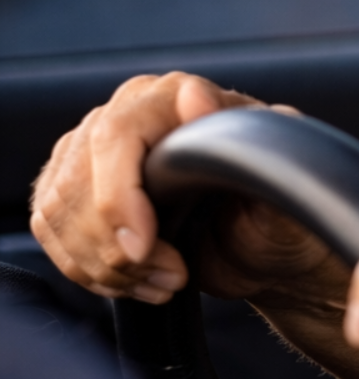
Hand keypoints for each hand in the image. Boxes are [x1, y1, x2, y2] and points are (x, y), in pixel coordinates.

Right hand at [30, 72, 341, 307]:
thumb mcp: (287, 177)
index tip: (143, 248)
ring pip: (58, 211)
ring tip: (165, 281)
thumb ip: (253, 137)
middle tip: (169, 275)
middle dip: (114, 246)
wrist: (270, 250)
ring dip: (106, 264)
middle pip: (77, 181)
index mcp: (177, 97)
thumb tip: (194, 96)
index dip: (118, 197)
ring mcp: (98, 152)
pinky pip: (52, 231)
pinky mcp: (79, 191)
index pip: (115, 135)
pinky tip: (136, 282)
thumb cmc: (283, 210)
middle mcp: (130, 114)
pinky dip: (89, 269)